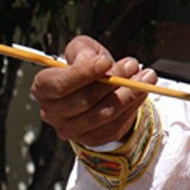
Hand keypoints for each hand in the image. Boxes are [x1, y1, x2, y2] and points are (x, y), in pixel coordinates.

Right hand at [32, 35, 157, 147]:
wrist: (100, 90)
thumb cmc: (87, 68)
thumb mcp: (82, 50)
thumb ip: (82, 50)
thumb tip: (89, 60)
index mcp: (44, 87)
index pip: (59, 84)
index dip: (82, 73)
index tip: (106, 61)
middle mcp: (53, 112)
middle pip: (84, 99)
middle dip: (112, 81)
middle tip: (132, 65)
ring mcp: (72, 129)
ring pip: (103, 113)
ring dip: (129, 94)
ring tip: (146, 77)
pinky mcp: (92, 139)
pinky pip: (115, 124)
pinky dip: (132, 107)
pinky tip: (141, 92)